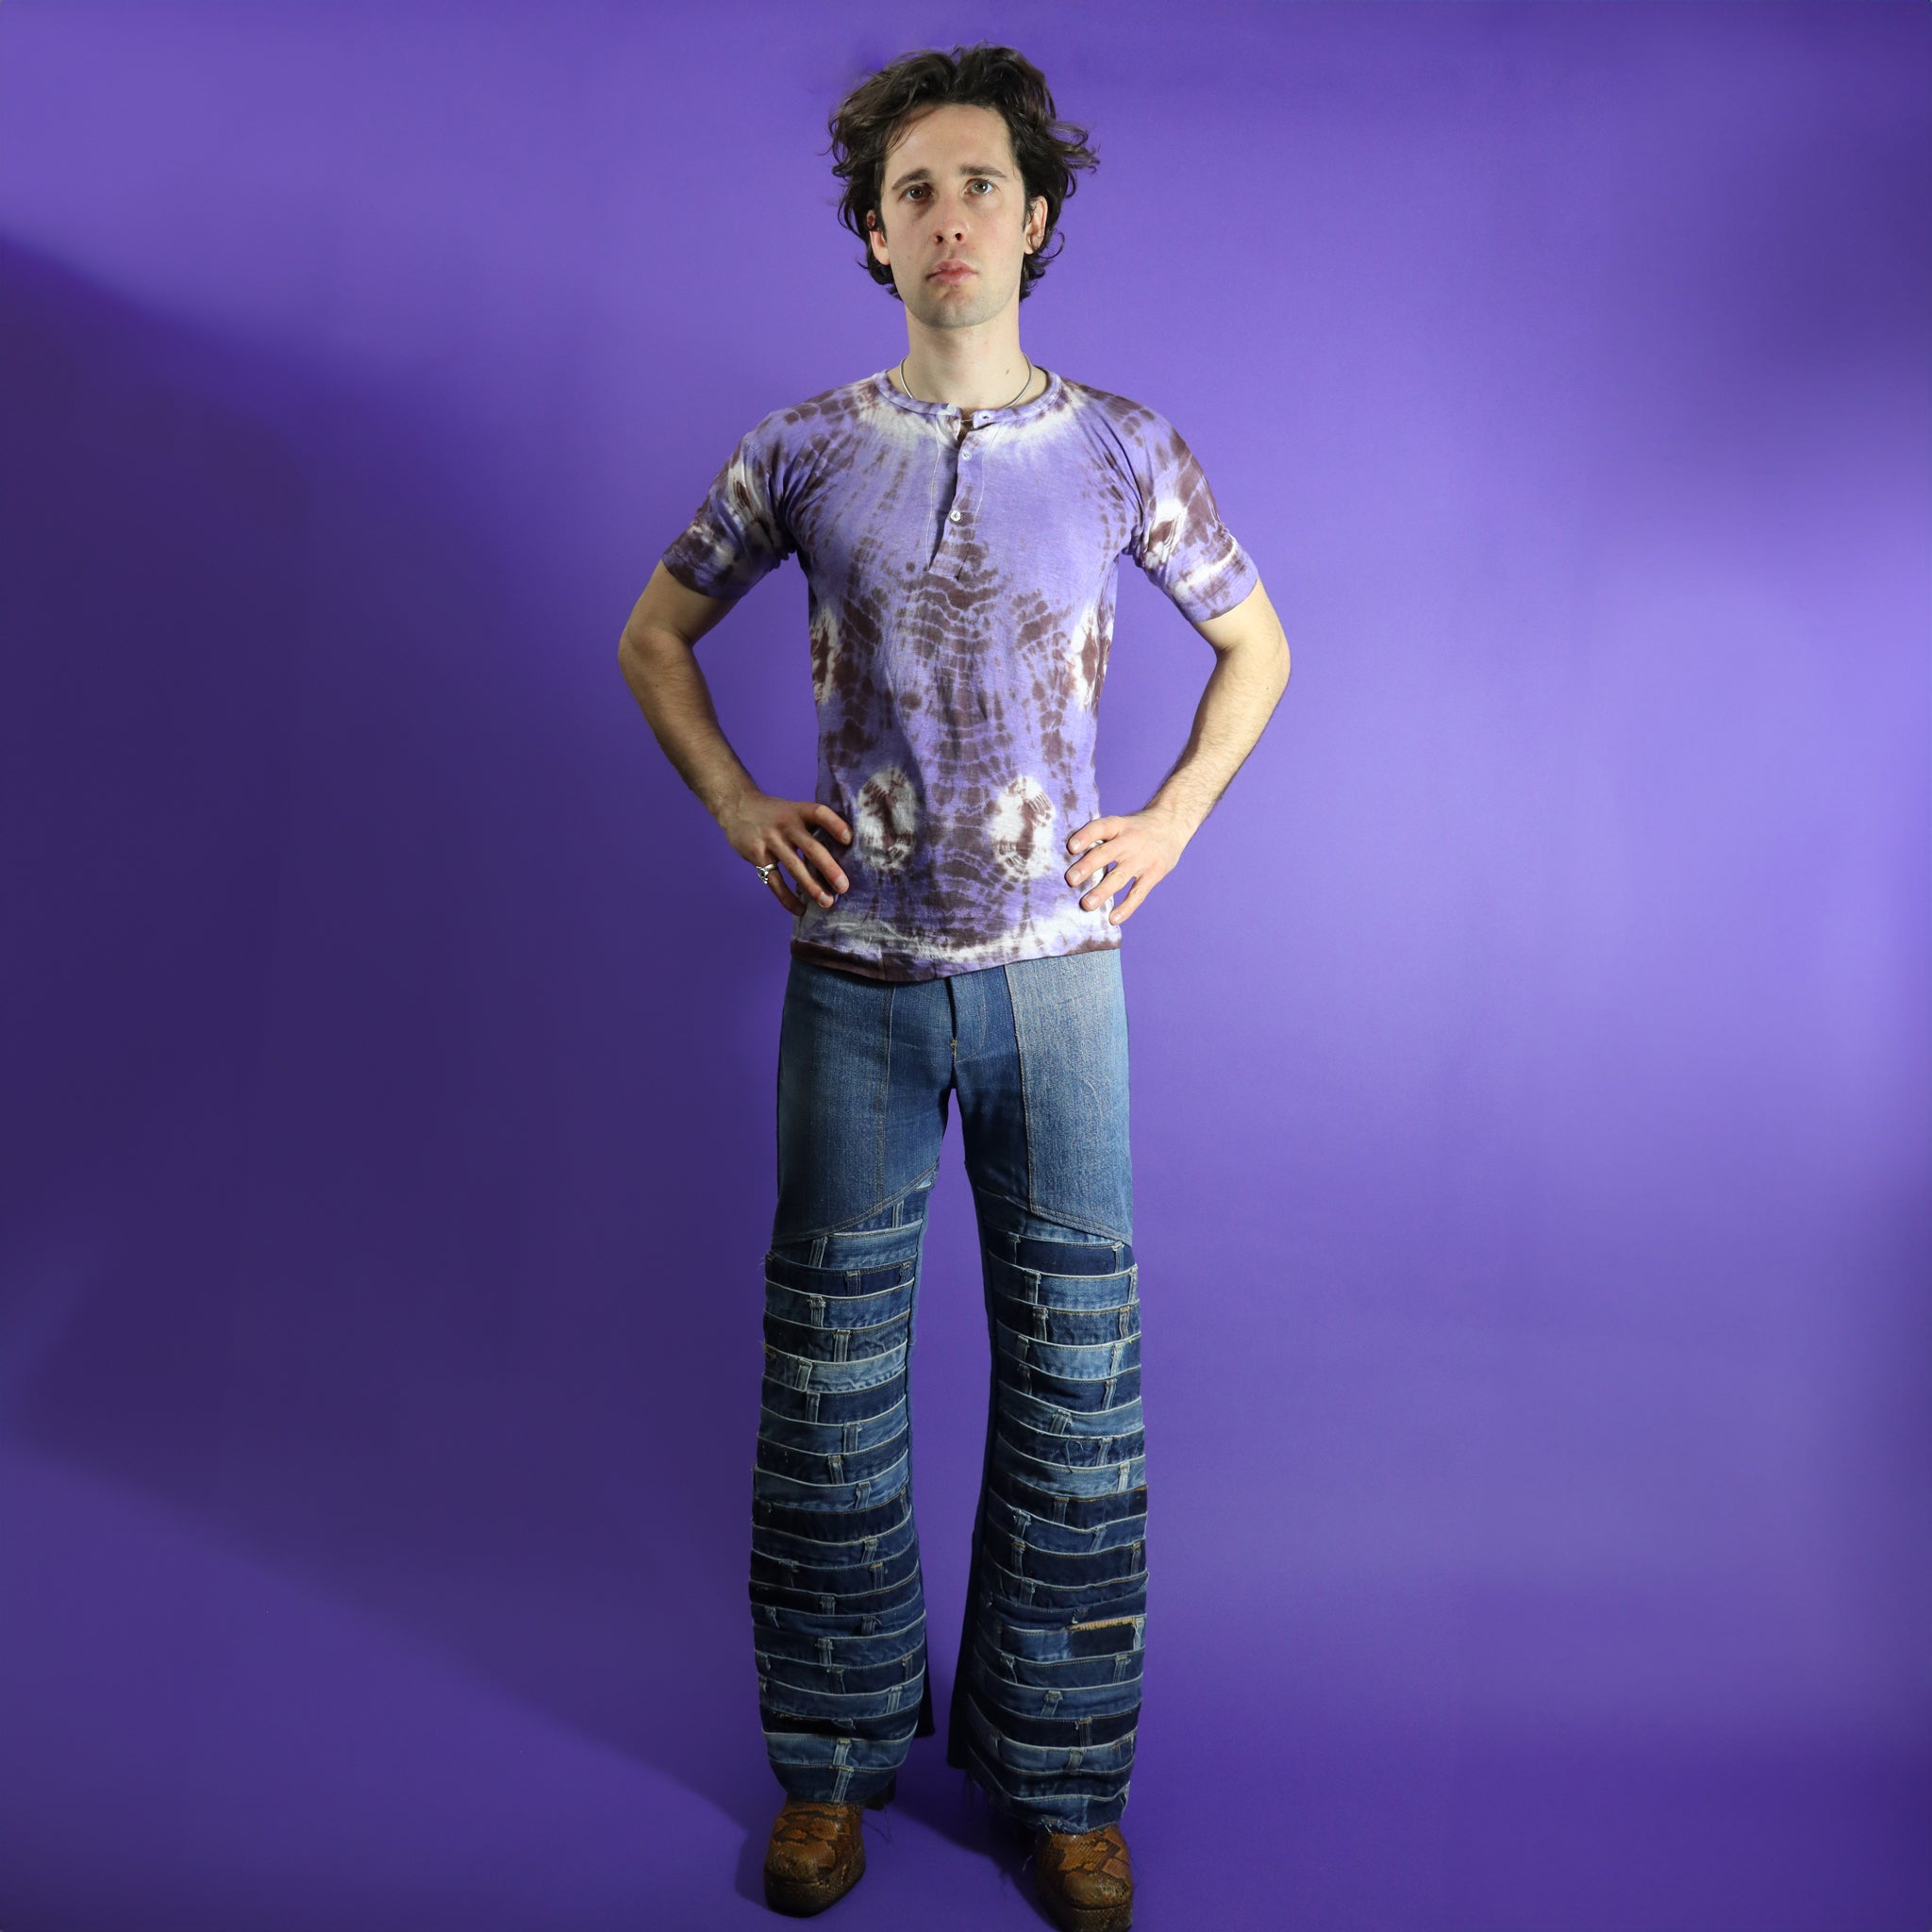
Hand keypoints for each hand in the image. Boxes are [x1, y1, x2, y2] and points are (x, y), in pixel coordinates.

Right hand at [719, 790, 852, 913]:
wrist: (737, 806)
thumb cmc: (775, 813)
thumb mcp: (794, 810)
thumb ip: (812, 827)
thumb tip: (843, 854)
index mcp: (799, 811)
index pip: (820, 813)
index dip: (835, 825)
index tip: (849, 839)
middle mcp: (786, 824)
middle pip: (811, 847)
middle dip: (829, 868)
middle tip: (843, 887)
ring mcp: (770, 840)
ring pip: (794, 866)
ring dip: (811, 887)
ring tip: (827, 902)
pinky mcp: (757, 855)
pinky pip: (774, 881)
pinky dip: (787, 898)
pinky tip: (800, 909)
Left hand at [1065, 808, 1189, 926]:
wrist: (1172, 824)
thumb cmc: (1136, 829)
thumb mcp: (1121, 824)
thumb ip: (1101, 838)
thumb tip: (1070, 860)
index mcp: (1118, 825)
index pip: (1100, 827)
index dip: (1086, 836)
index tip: (1071, 847)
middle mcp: (1130, 841)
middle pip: (1106, 854)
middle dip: (1088, 867)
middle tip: (1071, 880)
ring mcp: (1143, 859)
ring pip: (1119, 876)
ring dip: (1102, 891)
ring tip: (1087, 905)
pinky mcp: (1154, 874)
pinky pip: (1138, 893)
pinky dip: (1126, 907)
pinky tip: (1113, 919)